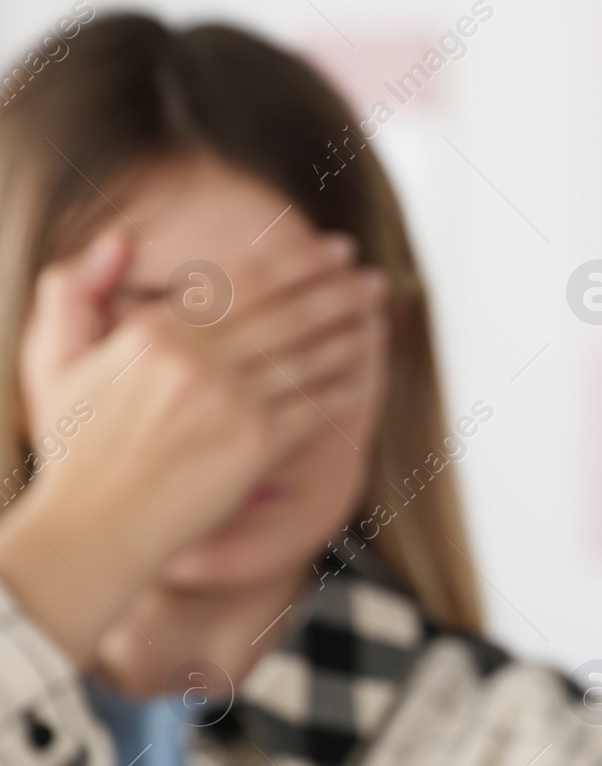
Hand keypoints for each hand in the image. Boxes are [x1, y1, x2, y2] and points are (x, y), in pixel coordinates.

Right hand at [0, 228, 387, 662]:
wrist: (94, 527)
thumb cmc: (76, 449)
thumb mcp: (59, 360)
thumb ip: (77, 292)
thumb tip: (121, 239)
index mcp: (155, 331)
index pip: (243, 280)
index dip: (298, 260)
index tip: (332, 250)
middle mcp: (198, 359)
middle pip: (288, 312)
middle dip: (339, 291)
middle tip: (374, 279)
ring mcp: (231, 401)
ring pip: (308, 357)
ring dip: (350, 335)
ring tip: (377, 317)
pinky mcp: (258, 444)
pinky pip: (313, 408)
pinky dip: (340, 393)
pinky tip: (361, 382)